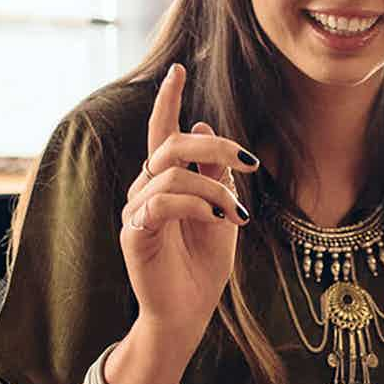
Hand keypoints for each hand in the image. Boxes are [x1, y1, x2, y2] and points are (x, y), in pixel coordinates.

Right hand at [119, 63, 259, 348]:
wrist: (188, 314)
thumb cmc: (202, 266)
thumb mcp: (221, 212)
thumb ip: (215, 174)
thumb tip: (206, 126)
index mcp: (165, 182)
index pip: (163, 132)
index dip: (168, 100)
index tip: (178, 69)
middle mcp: (145, 190)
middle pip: (171, 144)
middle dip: (215, 146)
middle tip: (248, 163)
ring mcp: (137, 211)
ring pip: (171, 173)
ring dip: (214, 188)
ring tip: (238, 215)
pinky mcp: (134, 234)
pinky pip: (161, 203)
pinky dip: (196, 205)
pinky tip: (219, 220)